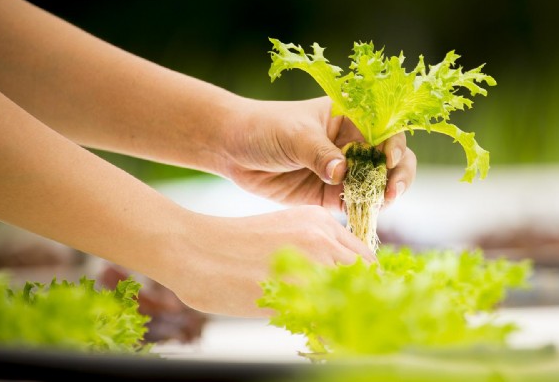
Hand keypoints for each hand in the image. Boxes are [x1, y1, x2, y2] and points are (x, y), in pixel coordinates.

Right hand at [164, 206, 376, 315]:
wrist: (193, 248)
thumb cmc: (231, 247)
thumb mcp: (282, 233)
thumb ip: (313, 251)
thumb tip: (337, 283)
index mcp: (320, 220)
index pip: (364, 257)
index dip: (366, 284)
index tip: (361, 302)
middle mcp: (322, 236)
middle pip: (365, 276)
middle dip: (363, 301)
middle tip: (353, 322)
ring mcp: (310, 262)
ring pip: (351, 297)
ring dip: (348, 316)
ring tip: (336, 331)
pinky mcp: (294, 289)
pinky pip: (327, 318)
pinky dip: (328, 333)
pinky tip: (319, 339)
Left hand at [213, 96, 416, 210]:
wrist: (232, 148)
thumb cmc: (265, 128)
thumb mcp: (294, 135)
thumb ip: (319, 153)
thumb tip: (342, 173)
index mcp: (350, 117)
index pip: (385, 130)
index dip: (394, 145)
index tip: (389, 161)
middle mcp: (352, 143)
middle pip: (389, 159)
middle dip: (397, 175)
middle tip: (392, 192)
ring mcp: (344, 170)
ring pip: (376, 184)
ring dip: (382, 196)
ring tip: (379, 205)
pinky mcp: (330, 194)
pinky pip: (355, 203)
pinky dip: (363, 210)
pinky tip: (363, 215)